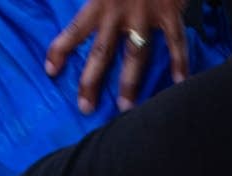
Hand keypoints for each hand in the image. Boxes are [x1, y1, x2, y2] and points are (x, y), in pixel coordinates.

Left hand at [46, 0, 190, 112]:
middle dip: (91, 82)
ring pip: (136, 56)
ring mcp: (146, 15)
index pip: (73, 32)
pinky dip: (180, 61)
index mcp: (98, 1)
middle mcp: (119, 13)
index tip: (51, 70)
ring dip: (130, 83)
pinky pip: (176, 41)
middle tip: (85, 107)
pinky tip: (180, 81)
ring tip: (126, 106)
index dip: (60, 51)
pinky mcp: (170, 12)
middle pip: (101, 54)